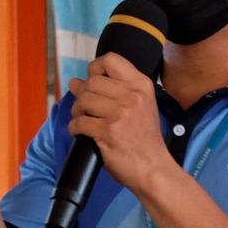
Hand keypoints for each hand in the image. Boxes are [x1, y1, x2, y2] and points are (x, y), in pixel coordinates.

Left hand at [68, 55, 174, 192]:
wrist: (153, 168)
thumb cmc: (144, 139)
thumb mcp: (139, 106)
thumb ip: (112, 91)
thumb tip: (75, 81)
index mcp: (141, 85)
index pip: (110, 60)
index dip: (94, 69)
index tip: (93, 82)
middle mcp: (132, 95)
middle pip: (91, 82)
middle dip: (82, 95)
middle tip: (86, 109)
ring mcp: (120, 113)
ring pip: (83, 100)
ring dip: (77, 111)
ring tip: (84, 120)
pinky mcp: (108, 131)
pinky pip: (79, 122)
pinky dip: (75, 128)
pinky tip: (81, 133)